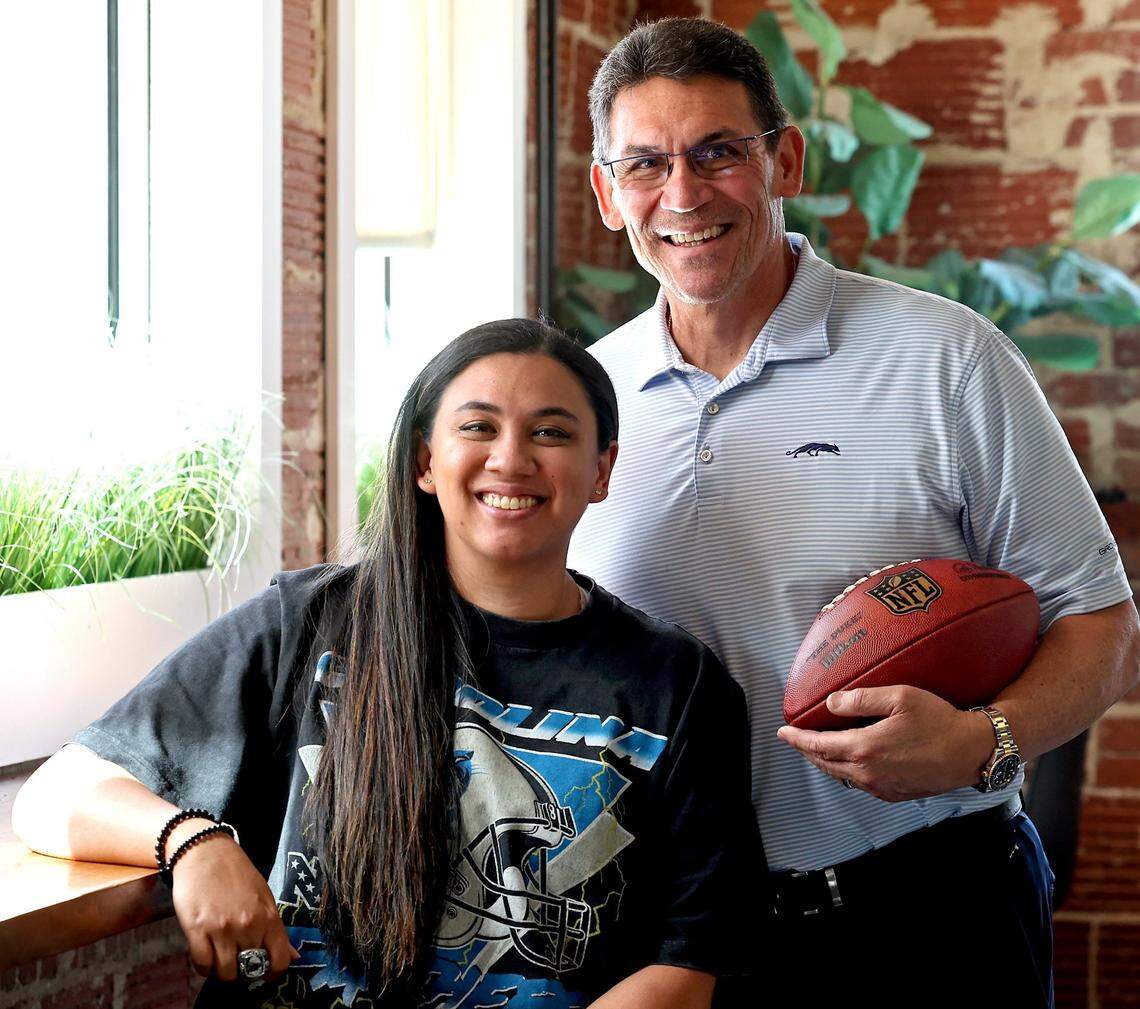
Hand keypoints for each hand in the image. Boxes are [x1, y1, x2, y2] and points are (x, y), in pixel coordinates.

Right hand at [169, 827, 298, 983]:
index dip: (273, 973)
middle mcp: (247, 925)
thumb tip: (294, 956)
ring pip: (225, 973)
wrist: (205, 851)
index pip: (279, 960)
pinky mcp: (197, 929)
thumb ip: (276, 929)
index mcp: (268, 917)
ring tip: (221, 959)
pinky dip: (204, 967)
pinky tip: (206, 956)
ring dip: (222, 971)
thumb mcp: (264, 896)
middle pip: (249, 970)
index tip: (265, 973)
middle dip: (245, 971)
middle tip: (238, 961)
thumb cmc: (237, 872)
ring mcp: (221, 929)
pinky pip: (202, 964)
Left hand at [776, 686, 994, 801]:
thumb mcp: (899, 697)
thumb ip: (860, 699)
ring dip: (825, 762)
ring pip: (841, 775)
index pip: (818, 745)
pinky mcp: (894, 794)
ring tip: (816, 749)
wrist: (973, 752)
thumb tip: (831, 703)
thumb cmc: (939, 720)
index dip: (797, 739)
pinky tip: (848, 762)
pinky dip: (846, 771)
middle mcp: (868, 772)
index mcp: (865, 748)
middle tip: (795, 739)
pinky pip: (860, 783)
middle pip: (825, 763)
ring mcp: (881, 787)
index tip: (782, 732)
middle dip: (807, 751)